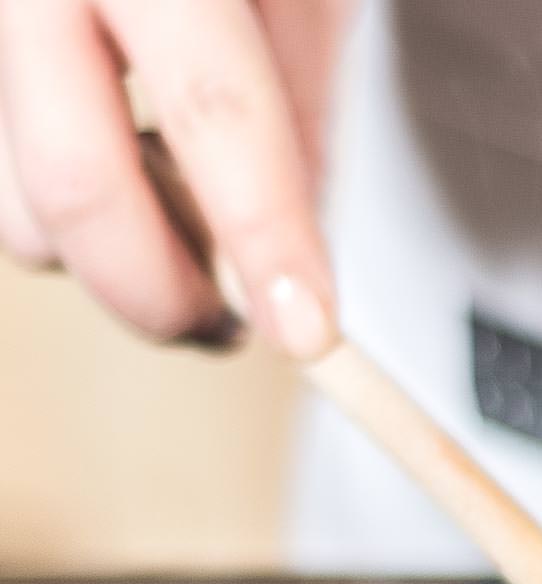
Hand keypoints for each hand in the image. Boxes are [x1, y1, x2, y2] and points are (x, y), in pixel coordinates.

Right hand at [0, 0, 354, 354]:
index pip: (209, 107)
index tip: (307, 329)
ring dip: (108, 260)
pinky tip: (128, 174)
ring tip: (189, 237)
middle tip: (235, 325)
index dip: (264, 234)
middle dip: (164, 295)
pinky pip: (4, 183)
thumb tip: (305, 233)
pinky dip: (69, 216)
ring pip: (13, 208)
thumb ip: (299, 92)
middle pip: (71, 190)